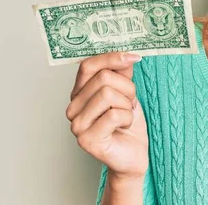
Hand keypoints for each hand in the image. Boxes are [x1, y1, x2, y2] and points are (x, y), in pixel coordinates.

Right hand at [66, 52, 148, 179]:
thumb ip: (122, 73)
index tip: (134, 57)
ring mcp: (77, 125)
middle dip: (127, 88)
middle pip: (103, 78)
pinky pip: (114, 115)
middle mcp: (73, 107)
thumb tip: (125, 54)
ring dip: (127, 105)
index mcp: (79, 93)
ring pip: (108, 94)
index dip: (111, 58)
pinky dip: (127, 119)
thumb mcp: (127, 92)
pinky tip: (123, 128)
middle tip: (129, 102)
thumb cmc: (127, 123)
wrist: (133, 154)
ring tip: (125, 116)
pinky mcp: (86, 140)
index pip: (88, 65)